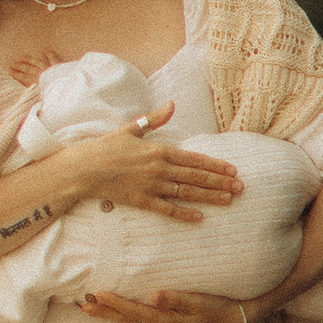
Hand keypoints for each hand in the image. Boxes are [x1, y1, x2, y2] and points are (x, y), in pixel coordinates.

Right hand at [71, 114, 243, 225]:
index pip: (194, 158)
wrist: (83, 168)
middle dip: (220, 182)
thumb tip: (172, 105)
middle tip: (240, 187)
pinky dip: (183, 214)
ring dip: (209, 196)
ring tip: (228, 200)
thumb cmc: (106, 147)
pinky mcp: (141, 201)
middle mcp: (158, 168)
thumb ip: (154, 119)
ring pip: (186, 192)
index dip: (215, 165)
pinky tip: (199, 217)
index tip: (232, 170)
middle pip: (195, 176)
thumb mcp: (131, 129)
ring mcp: (150, 186)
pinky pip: (166, 209)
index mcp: (158, 150)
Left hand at [82, 287, 271, 322]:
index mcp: (167, 322)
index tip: (98, 296)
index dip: (115, 304)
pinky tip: (114, 312)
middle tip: (83, 305)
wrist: (233, 321)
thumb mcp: (201, 302)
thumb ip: (178, 299)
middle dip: (105, 313)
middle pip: (127, 321)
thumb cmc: (218, 307)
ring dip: (110, 316)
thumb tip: (155, 296)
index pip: (135, 312)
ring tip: (90, 309)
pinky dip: (123, 317)